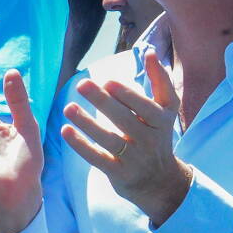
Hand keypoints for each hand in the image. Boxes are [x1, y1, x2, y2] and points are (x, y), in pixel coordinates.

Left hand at [63, 49, 192, 225]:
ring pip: (109, 139)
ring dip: (87, 123)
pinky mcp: (119, 173)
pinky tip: (65, 131)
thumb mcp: (166, 109)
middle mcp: (150, 139)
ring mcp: (134, 157)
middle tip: (82, 85)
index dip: (128, 95)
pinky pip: (98, 158)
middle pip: (125, 119)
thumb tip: (149, 51)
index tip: (108, 81)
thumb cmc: (158, 135)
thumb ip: (159, 81)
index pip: (147, 106)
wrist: (160, 180)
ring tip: (68, 107)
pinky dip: (81, 145)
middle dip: (103, 102)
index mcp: (162, 120)